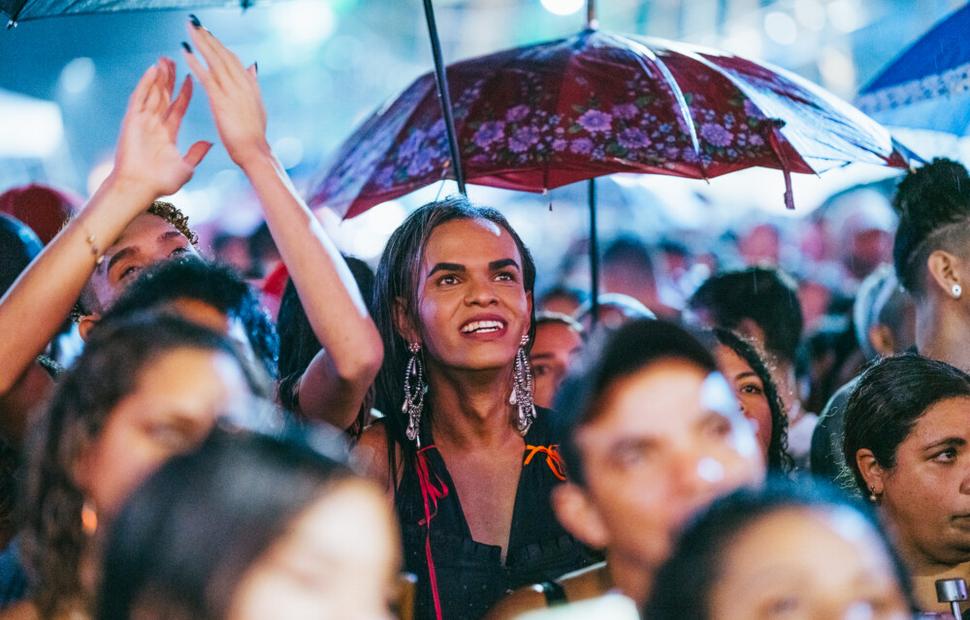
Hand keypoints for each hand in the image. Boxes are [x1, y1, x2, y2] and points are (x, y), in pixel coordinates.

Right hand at [111, 58, 211, 199]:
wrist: (140, 188)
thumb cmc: (160, 183)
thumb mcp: (186, 167)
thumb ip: (196, 153)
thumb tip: (209, 143)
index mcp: (167, 133)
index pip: (178, 107)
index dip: (184, 92)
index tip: (191, 78)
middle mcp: (154, 124)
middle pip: (163, 95)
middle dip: (169, 78)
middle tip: (174, 60)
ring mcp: (142, 121)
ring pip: (152, 93)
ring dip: (158, 76)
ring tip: (164, 59)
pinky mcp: (132, 120)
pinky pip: (140, 98)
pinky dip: (146, 83)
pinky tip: (153, 70)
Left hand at [183, 22, 269, 167]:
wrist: (255, 151)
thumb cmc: (254, 135)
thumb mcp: (257, 106)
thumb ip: (253, 85)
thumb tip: (253, 67)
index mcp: (250, 86)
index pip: (233, 59)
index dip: (220, 45)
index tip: (208, 34)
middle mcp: (242, 84)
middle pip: (223, 54)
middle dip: (208, 37)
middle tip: (194, 22)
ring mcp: (233, 91)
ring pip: (215, 60)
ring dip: (201, 42)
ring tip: (189, 28)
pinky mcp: (222, 100)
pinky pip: (206, 76)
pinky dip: (195, 62)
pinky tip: (185, 51)